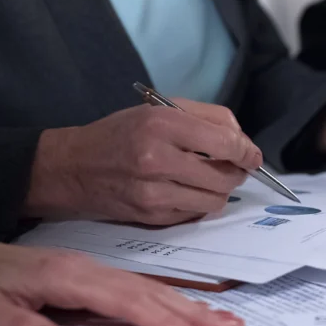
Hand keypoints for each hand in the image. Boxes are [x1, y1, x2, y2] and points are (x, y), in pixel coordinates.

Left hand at [0, 225, 244, 325]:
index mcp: (66, 275)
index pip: (125, 301)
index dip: (162, 321)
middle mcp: (85, 269)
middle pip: (149, 292)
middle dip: (192, 312)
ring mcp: (89, 271)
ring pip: (148, 290)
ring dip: (187, 305)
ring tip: (221, 318)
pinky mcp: (87, 278)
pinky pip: (136, 289)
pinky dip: (165, 300)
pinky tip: (182, 308)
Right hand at [25, 103, 261, 224]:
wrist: (73, 167)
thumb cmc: (120, 134)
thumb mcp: (158, 109)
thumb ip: (206, 117)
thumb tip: (243, 140)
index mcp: (162, 124)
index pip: (225, 142)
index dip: (247, 151)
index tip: (252, 155)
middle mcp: (158, 159)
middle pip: (225, 175)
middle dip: (236, 173)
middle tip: (230, 167)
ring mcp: (154, 192)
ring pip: (215, 200)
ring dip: (219, 191)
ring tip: (205, 179)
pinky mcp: (151, 216)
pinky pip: (195, 214)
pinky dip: (198, 204)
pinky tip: (183, 190)